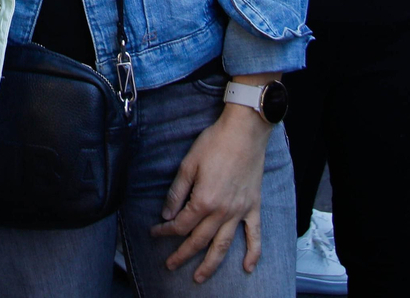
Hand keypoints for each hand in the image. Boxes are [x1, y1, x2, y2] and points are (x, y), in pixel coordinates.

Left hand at [149, 101, 270, 281]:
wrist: (245, 132)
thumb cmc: (215, 143)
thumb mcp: (188, 164)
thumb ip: (177, 192)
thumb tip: (167, 214)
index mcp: (204, 201)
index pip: (181, 225)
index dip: (165, 231)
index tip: (155, 232)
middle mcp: (222, 211)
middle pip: (199, 240)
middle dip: (182, 255)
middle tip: (170, 265)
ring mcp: (239, 211)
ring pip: (223, 245)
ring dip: (211, 264)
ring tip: (199, 277)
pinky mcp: (253, 207)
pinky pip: (255, 235)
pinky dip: (253, 253)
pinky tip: (247, 268)